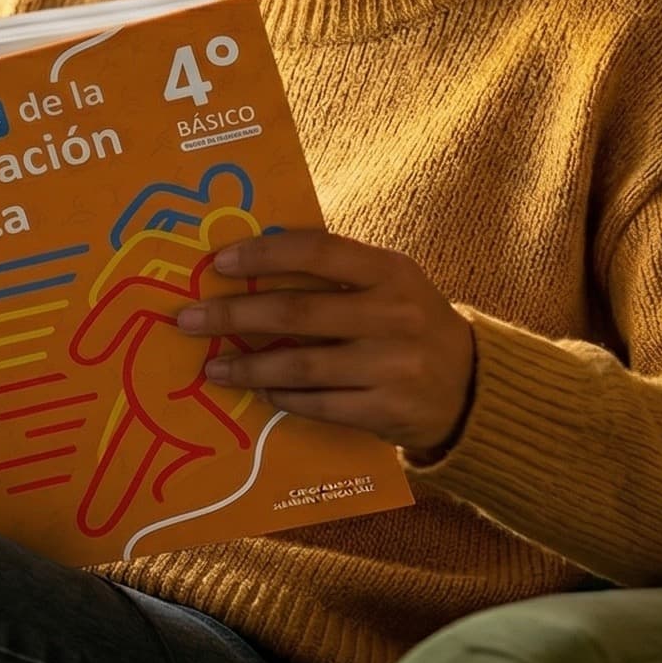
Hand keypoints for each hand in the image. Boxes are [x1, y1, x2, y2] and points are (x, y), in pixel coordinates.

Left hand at [175, 231, 477, 460]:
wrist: (473, 388)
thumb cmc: (411, 324)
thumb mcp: (390, 283)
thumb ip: (336, 271)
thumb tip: (253, 258)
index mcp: (391, 272)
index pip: (318, 251)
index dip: (264, 255)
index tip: (218, 262)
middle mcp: (394, 315)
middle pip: (298, 312)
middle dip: (234, 315)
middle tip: (188, 318)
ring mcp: (392, 366)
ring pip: (301, 365)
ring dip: (248, 365)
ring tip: (212, 366)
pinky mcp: (387, 411)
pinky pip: (319, 404)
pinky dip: (284, 396)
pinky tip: (260, 390)